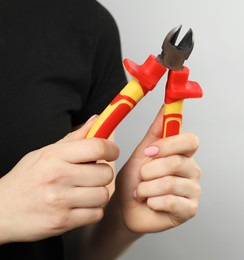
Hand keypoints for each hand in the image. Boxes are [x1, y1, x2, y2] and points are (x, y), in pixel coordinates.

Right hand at [0, 116, 118, 243]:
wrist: (0, 211)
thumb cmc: (25, 181)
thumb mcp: (44, 154)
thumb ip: (74, 139)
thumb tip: (97, 120)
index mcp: (54, 156)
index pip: (97, 147)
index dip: (112, 149)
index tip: (111, 153)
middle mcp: (57, 176)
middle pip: (106, 173)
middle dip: (103, 175)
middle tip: (92, 176)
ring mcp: (60, 200)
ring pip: (103, 195)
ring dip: (98, 195)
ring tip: (84, 192)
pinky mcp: (62, 221)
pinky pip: (97, 214)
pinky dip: (92, 211)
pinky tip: (79, 206)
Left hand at [115, 108, 200, 233]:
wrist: (125, 209)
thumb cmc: (134, 181)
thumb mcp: (142, 152)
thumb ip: (156, 130)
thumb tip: (165, 106)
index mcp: (184, 153)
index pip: (191, 140)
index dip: (169, 145)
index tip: (149, 152)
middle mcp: (193, 169)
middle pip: (176, 162)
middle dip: (148, 171)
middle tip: (141, 177)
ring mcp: (193, 190)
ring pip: (169, 183)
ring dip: (146, 189)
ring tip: (142, 192)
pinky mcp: (190, 209)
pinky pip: (171, 202)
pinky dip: (152, 202)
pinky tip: (150, 203)